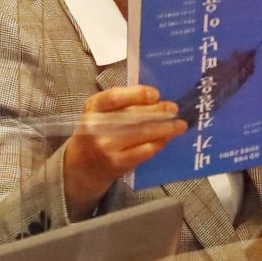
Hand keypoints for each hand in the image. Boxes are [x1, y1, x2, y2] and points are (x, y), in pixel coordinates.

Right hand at [64, 85, 186, 218]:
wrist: (82, 166)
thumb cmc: (97, 132)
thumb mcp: (100, 112)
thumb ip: (122, 104)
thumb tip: (157, 100)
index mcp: (93, 107)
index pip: (114, 97)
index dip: (136, 94)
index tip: (156, 94)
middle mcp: (96, 126)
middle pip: (132, 115)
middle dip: (158, 111)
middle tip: (174, 109)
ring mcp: (106, 146)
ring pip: (141, 134)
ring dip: (164, 128)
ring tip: (179, 125)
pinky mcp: (116, 163)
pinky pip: (143, 151)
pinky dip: (158, 144)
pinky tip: (166, 139)